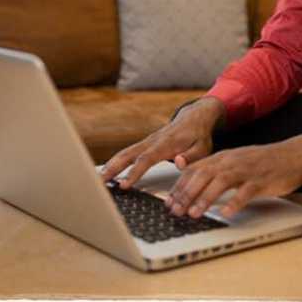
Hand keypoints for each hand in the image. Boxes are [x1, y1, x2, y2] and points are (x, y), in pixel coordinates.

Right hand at [100, 96, 225, 187]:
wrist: (195, 118)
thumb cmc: (199, 135)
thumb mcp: (203, 147)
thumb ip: (192, 156)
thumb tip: (178, 162)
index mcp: (166, 144)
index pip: (147, 159)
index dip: (135, 171)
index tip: (124, 184)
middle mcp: (153, 141)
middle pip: (129, 154)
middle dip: (113, 168)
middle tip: (100, 182)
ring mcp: (147, 142)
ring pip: (125, 152)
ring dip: (110, 165)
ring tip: (98, 179)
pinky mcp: (144, 144)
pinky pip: (127, 152)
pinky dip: (115, 162)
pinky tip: (106, 173)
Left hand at [165, 131, 301, 217]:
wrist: (295, 155)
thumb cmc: (265, 162)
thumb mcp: (237, 162)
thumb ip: (218, 170)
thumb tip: (195, 185)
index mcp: (224, 157)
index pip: (195, 170)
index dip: (179, 186)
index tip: (169, 203)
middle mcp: (232, 161)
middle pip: (203, 175)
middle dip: (186, 194)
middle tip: (176, 211)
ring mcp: (247, 170)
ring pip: (221, 182)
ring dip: (205, 198)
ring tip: (195, 214)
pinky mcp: (262, 180)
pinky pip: (246, 192)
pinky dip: (235, 202)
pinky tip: (227, 213)